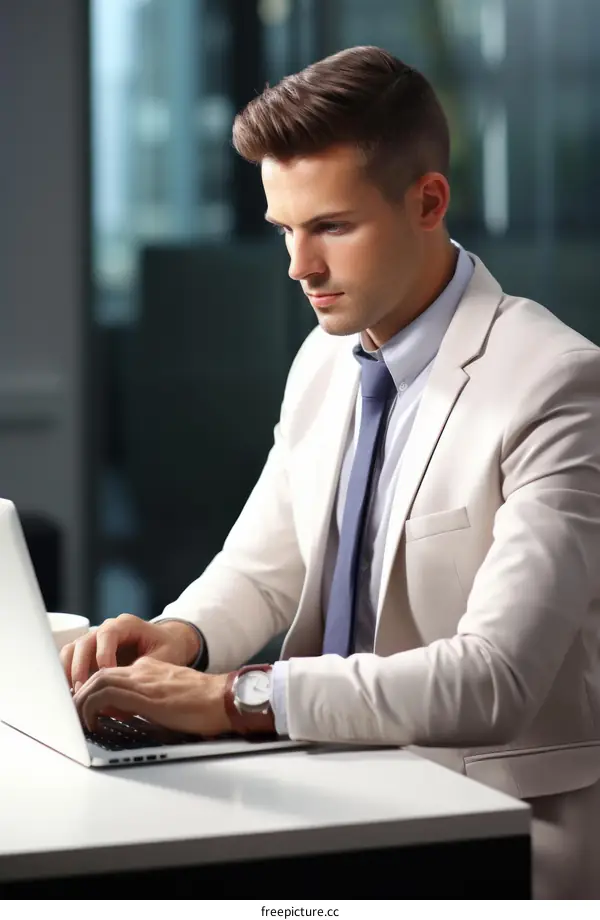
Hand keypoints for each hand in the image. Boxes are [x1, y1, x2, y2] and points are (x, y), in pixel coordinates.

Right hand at [60, 613, 201, 692]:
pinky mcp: (89, 655)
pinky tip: (72, 692)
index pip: (107, 634)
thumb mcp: (164, 657)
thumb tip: (124, 698)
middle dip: (81, 667)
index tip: (106, 674)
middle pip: (84, 642)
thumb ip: (145, 673)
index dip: (103, 654)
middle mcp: (106, 629)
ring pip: (72, 650)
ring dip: (69, 672)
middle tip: (84, 690)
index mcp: (126, 624)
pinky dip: (67, 675)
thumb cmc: (168, 647)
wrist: (169, 643)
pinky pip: (70, 661)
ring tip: (75, 694)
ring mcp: (95, 641)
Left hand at [73, 656, 230, 735]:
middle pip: (99, 674)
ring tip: (81, 721)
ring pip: (97, 681)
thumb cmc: (206, 705)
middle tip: (75, 715)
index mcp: (151, 670)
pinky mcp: (145, 696)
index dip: (96, 691)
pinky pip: (106, 695)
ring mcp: (144, 681)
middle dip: (81, 694)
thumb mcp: (173, 699)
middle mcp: (144, 671)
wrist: (224, 699)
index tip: (91, 710)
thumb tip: (133, 719)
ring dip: (82, 701)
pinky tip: (94, 723)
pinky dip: (92, 707)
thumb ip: (152, 702)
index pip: (113, 674)